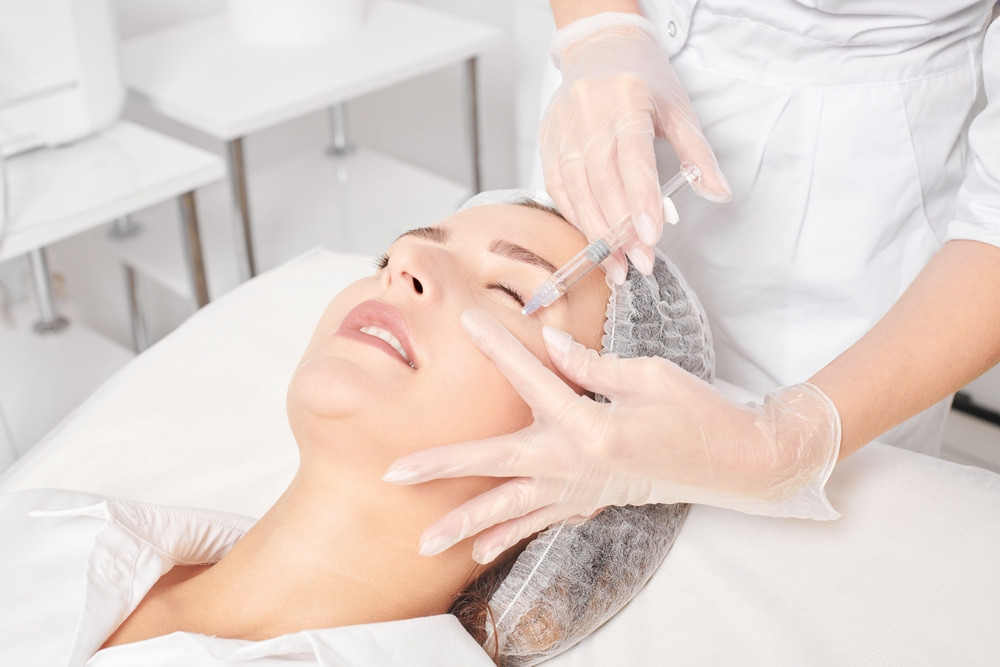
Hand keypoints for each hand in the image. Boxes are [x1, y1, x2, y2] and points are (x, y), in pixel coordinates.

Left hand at [384, 310, 839, 563]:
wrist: (734, 463)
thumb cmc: (697, 413)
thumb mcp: (649, 377)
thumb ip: (592, 367)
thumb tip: (549, 346)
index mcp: (591, 425)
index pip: (533, 378)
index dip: (500, 347)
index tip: (468, 323)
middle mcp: (577, 464)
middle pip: (497, 464)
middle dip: (443, 467)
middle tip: (396, 473)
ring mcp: (581, 490)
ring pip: (512, 510)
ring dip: (466, 524)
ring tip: (425, 542)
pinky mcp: (589, 503)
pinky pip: (540, 523)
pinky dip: (509, 535)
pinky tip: (478, 549)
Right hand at [540, 13, 730, 283]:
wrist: (600, 48)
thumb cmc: (642, 79)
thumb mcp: (679, 110)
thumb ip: (698, 155)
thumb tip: (719, 193)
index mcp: (626, 100)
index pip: (631, 158)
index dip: (640, 201)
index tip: (651, 238)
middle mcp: (589, 114)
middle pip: (601, 181)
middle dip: (620, 229)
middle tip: (640, 262)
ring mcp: (563, 128)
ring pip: (574, 189)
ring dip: (596, 232)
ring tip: (617, 264)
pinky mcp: (548, 142)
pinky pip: (558, 188)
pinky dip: (577, 218)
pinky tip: (594, 240)